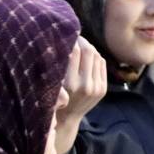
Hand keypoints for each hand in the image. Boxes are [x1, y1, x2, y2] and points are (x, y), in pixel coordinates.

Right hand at [54, 37, 106, 153]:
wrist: (67, 119)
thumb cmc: (53, 99)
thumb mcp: (50, 84)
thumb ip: (56, 67)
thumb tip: (60, 44)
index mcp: (70, 84)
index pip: (75, 53)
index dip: (72, 40)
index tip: (66, 34)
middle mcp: (86, 86)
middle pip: (89, 52)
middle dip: (82, 41)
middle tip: (75, 36)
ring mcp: (97, 87)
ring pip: (97, 57)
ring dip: (89, 48)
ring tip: (80, 44)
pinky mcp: (103, 88)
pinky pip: (101, 64)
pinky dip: (95, 56)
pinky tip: (87, 55)